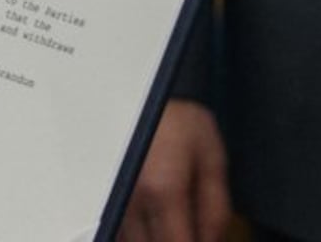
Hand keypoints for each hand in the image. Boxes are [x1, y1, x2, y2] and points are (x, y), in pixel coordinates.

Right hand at [124, 97, 231, 241]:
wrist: (138, 93)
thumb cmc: (178, 121)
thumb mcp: (212, 159)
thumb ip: (216, 209)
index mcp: (163, 190)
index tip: (200, 238)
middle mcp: (131, 200)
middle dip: (174, 240)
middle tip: (187, 226)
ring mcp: (113, 200)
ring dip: (154, 236)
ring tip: (171, 218)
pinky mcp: (104, 198)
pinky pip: (120, 231)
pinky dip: (139, 232)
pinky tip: (152, 218)